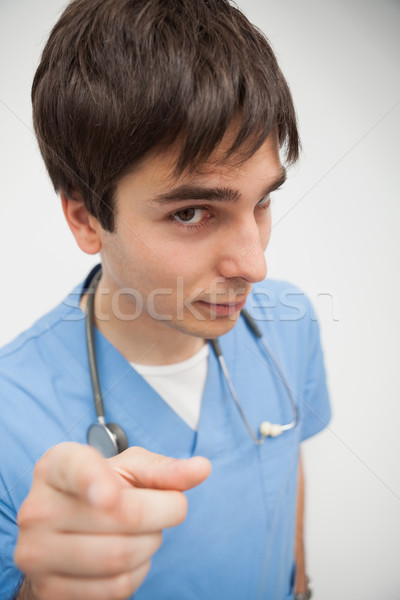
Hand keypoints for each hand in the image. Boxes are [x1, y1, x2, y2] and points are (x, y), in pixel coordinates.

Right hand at [14, 443, 210, 599]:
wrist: (67, 530)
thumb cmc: (105, 489)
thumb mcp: (130, 469)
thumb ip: (164, 470)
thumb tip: (202, 468)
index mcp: (56, 466)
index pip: (75, 469)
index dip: (94, 482)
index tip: (110, 495)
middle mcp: (38, 508)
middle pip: (120, 517)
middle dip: (162, 512)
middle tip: (165, 507)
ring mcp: (36, 552)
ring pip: (119, 557)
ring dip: (151, 544)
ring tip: (143, 532)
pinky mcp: (48, 590)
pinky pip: (114, 588)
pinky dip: (137, 573)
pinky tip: (130, 556)